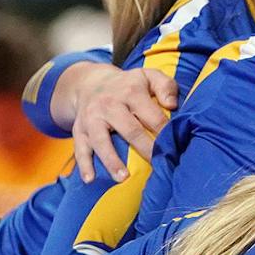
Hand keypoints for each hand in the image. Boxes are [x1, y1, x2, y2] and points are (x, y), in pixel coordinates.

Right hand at [70, 66, 177, 183]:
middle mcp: (109, 105)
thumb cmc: (128, 85)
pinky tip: (90, 179)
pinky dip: (84, 164)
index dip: (164, 132)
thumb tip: (172, 106)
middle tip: (159, 165)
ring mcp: (92, 118)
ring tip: (123, 178)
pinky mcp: (79, 130)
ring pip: (101, 140)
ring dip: (112, 160)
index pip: (152, 115)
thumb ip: (166, 86)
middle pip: (129, 130)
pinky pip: (80, 148)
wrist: (89, 83)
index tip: (175, 148)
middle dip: (145, 149)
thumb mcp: (148, 76)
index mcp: (130, 92)